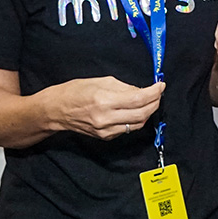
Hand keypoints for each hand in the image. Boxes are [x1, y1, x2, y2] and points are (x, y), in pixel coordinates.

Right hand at [47, 76, 164, 139]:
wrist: (57, 110)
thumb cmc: (74, 91)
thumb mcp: (100, 81)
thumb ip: (123, 87)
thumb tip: (141, 91)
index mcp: (104, 100)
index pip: (138, 99)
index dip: (154, 92)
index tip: (160, 86)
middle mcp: (106, 118)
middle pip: (142, 114)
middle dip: (155, 103)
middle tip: (158, 94)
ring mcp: (106, 130)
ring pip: (138, 124)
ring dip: (147, 112)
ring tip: (149, 101)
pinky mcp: (106, 137)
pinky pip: (127, 129)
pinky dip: (135, 119)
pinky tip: (134, 110)